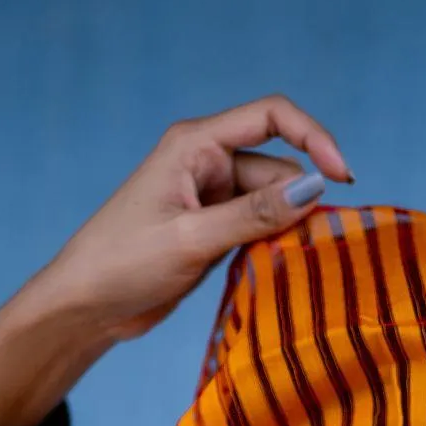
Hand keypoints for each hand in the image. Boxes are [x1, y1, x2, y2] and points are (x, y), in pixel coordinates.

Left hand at [0, 99, 351, 425]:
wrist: (84, 308)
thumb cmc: (121, 263)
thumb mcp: (191, 239)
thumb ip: (255, 215)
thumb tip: (316, 190)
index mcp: (196, 145)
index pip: (271, 117)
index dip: (314, 138)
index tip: (341, 178)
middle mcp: (207, 163)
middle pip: (279, 169)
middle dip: (301, 202)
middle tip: (314, 248)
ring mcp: (212, 199)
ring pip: (274, 204)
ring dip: (288, 230)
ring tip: (292, 267)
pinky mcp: (213, 231)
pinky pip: (260, 229)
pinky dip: (274, 246)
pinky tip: (279, 271)